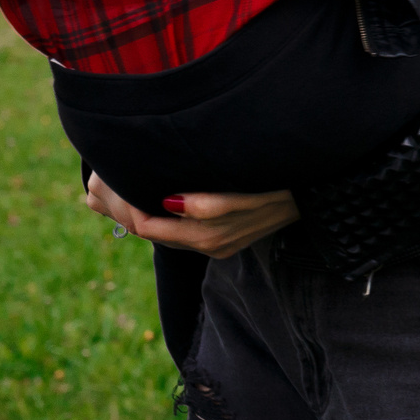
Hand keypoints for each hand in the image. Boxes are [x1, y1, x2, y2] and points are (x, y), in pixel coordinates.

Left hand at [84, 174, 299, 258]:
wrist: (321, 193)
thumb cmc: (287, 185)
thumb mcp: (252, 194)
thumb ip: (212, 205)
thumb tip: (169, 202)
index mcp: (209, 238)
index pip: (146, 225)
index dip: (122, 202)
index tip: (106, 173)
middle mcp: (206, 245)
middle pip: (145, 229)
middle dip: (118, 205)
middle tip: (97, 176)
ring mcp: (212, 241)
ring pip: (155, 229)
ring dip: (131, 208)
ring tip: (111, 182)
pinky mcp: (219, 234)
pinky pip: (171, 226)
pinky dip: (151, 209)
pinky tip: (145, 191)